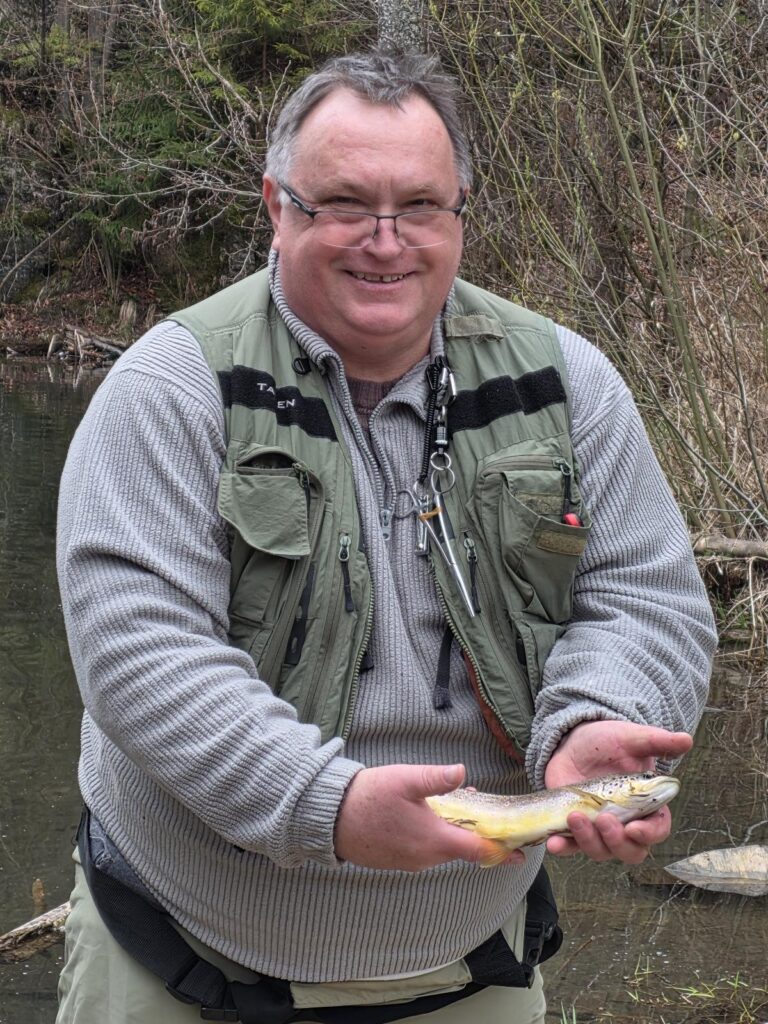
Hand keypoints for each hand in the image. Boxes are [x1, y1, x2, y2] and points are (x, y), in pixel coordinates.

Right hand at [334, 763, 524, 870]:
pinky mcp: (397, 861)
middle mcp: (426, 858)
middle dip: (473, 830)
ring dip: (451, 831)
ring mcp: (410, 863)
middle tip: (476, 804)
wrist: (332, 818)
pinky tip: (424, 814)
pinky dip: (432, 836)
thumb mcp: (405, 779)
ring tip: (449, 802)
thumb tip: (462, 771)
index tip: (521, 852)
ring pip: (442, 848)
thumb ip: (437, 778)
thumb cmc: (369, 797)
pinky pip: (424, 851)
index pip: (479, 850)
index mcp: (435, 840)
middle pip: (462, 848)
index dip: (502, 850)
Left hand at [543, 721, 691, 863]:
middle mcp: (625, 823)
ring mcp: (598, 829)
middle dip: (618, 842)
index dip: (649, 834)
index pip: (657, 830)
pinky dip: (563, 849)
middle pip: (630, 851)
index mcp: (647, 806)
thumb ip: (658, 742)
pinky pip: (570, 847)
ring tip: (575, 817)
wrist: (575, 741)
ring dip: (588, 841)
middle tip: (604, 819)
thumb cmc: (609, 742)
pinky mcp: (574, 828)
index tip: (635, 828)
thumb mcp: (632, 738)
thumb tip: (686, 739)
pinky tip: (553, 843)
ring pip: (600, 851)